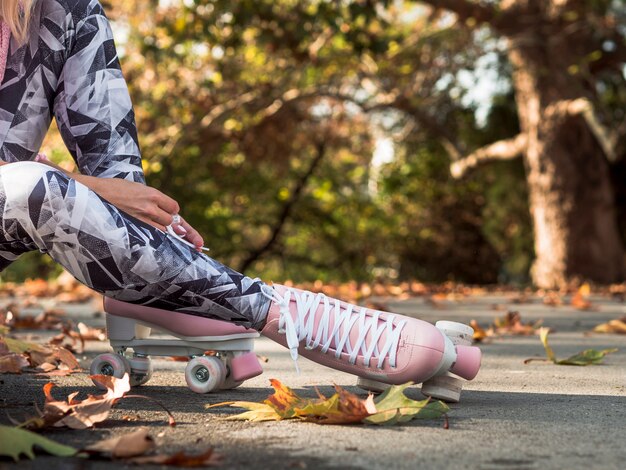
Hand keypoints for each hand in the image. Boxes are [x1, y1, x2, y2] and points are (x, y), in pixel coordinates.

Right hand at [78, 175, 204, 250]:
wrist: (91, 193)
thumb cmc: (112, 190)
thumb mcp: (135, 188)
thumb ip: (150, 199)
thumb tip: (163, 211)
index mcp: (152, 194)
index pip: (174, 208)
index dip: (174, 213)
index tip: (172, 217)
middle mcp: (150, 206)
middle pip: (172, 221)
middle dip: (175, 227)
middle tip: (183, 236)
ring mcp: (142, 219)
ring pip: (164, 231)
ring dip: (166, 235)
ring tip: (171, 240)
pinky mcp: (133, 228)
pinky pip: (152, 238)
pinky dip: (157, 241)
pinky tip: (160, 245)